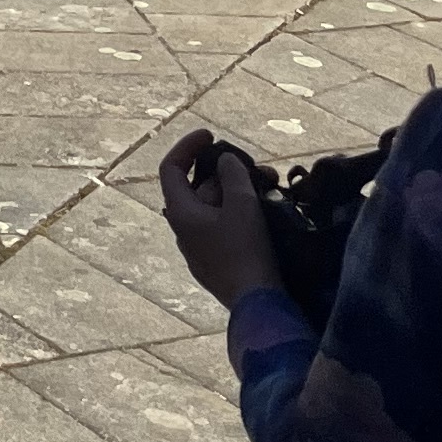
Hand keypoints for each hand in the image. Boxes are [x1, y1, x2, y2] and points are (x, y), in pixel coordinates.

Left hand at [158, 128, 284, 312]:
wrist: (258, 306)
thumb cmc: (246, 251)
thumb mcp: (242, 204)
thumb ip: (232, 174)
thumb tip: (225, 161)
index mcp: (180, 213)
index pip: (171, 168)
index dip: (188, 146)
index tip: (211, 135)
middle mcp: (183, 231)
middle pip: (199, 188)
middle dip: (227, 173)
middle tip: (258, 167)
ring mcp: (199, 250)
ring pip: (214, 209)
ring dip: (238, 193)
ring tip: (270, 186)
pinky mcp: (216, 265)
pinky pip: (223, 228)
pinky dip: (239, 213)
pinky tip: (265, 211)